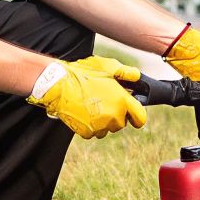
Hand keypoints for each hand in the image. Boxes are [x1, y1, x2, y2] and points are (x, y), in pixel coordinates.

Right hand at [27, 56, 146, 138]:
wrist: (59, 85)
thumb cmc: (84, 73)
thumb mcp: (107, 66)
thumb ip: (126, 72)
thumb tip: (137, 77)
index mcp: (123, 102)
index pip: (140, 118)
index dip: (137, 115)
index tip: (132, 112)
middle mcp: (114, 117)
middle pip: (122, 123)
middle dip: (117, 115)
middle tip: (105, 101)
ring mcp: (100, 127)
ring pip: (107, 129)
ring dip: (104, 121)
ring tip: (93, 105)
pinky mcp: (87, 132)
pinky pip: (93, 132)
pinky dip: (90, 125)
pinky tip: (84, 112)